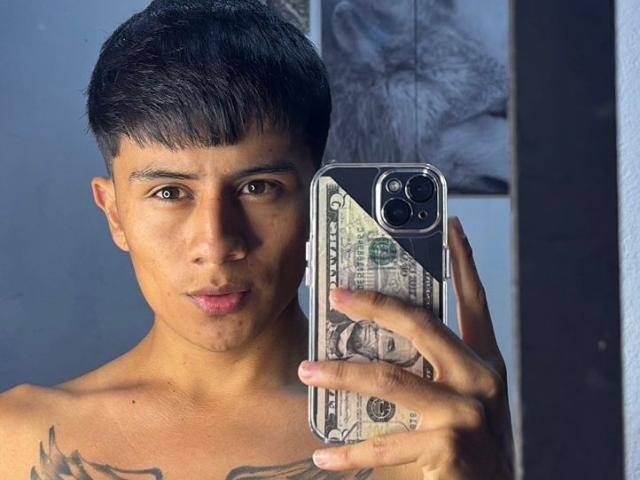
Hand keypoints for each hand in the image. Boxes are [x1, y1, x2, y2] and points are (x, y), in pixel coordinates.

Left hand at [298, 217, 513, 478]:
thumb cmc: (469, 444)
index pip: (473, 300)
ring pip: (390, 379)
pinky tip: (324, 454)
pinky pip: (384, 441)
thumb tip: (373, 340)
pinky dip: (349, 451)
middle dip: (374, 304)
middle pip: (421, 323)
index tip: (449, 225)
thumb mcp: (458, 397)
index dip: (462, 261)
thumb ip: (430, 368)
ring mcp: (467, 412)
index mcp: (484, 361)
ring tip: (307, 370)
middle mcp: (481, 378)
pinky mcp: (449, 445)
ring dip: (340, 373)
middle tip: (336, 295)